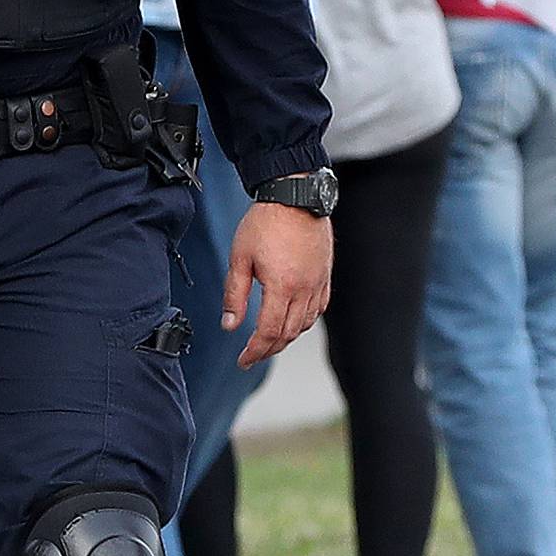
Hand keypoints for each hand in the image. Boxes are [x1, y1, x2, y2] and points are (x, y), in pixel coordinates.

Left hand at [223, 201, 332, 369]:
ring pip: (304, 324)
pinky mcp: (325, 275)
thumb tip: (230, 325)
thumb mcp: (240, 258)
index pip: (268, 332)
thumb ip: (234, 295)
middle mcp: (304, 289)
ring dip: (286, 337)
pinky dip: (304, 322)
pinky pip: (318, 309)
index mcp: (282, 286)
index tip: (243, 360)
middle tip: (252, 356)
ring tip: (269, 340)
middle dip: (268, 350)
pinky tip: (293, 321)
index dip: (254, 352)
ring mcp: (318, 283)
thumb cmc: (266, 221)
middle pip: (287, 334)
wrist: (295, 194)